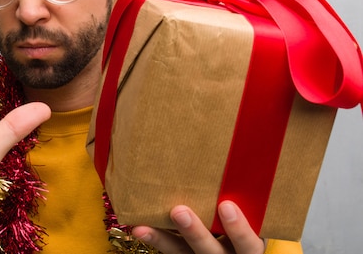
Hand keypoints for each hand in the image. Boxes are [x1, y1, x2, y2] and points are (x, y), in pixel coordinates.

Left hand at [132, 201, 264, 253]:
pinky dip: (153, 238)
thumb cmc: (244, 215)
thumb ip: (242, 194)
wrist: (233, 241)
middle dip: (195, 233)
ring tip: (142, 228)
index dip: (239, 229)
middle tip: (178, 211)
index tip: (226, 205)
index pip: (248, 243)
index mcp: (248, 246)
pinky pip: (168, 250)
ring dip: (163, 240)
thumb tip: (244, 146)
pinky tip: (137, 228)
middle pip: (211, 251)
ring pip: (182, 253)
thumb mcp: (252, 212)